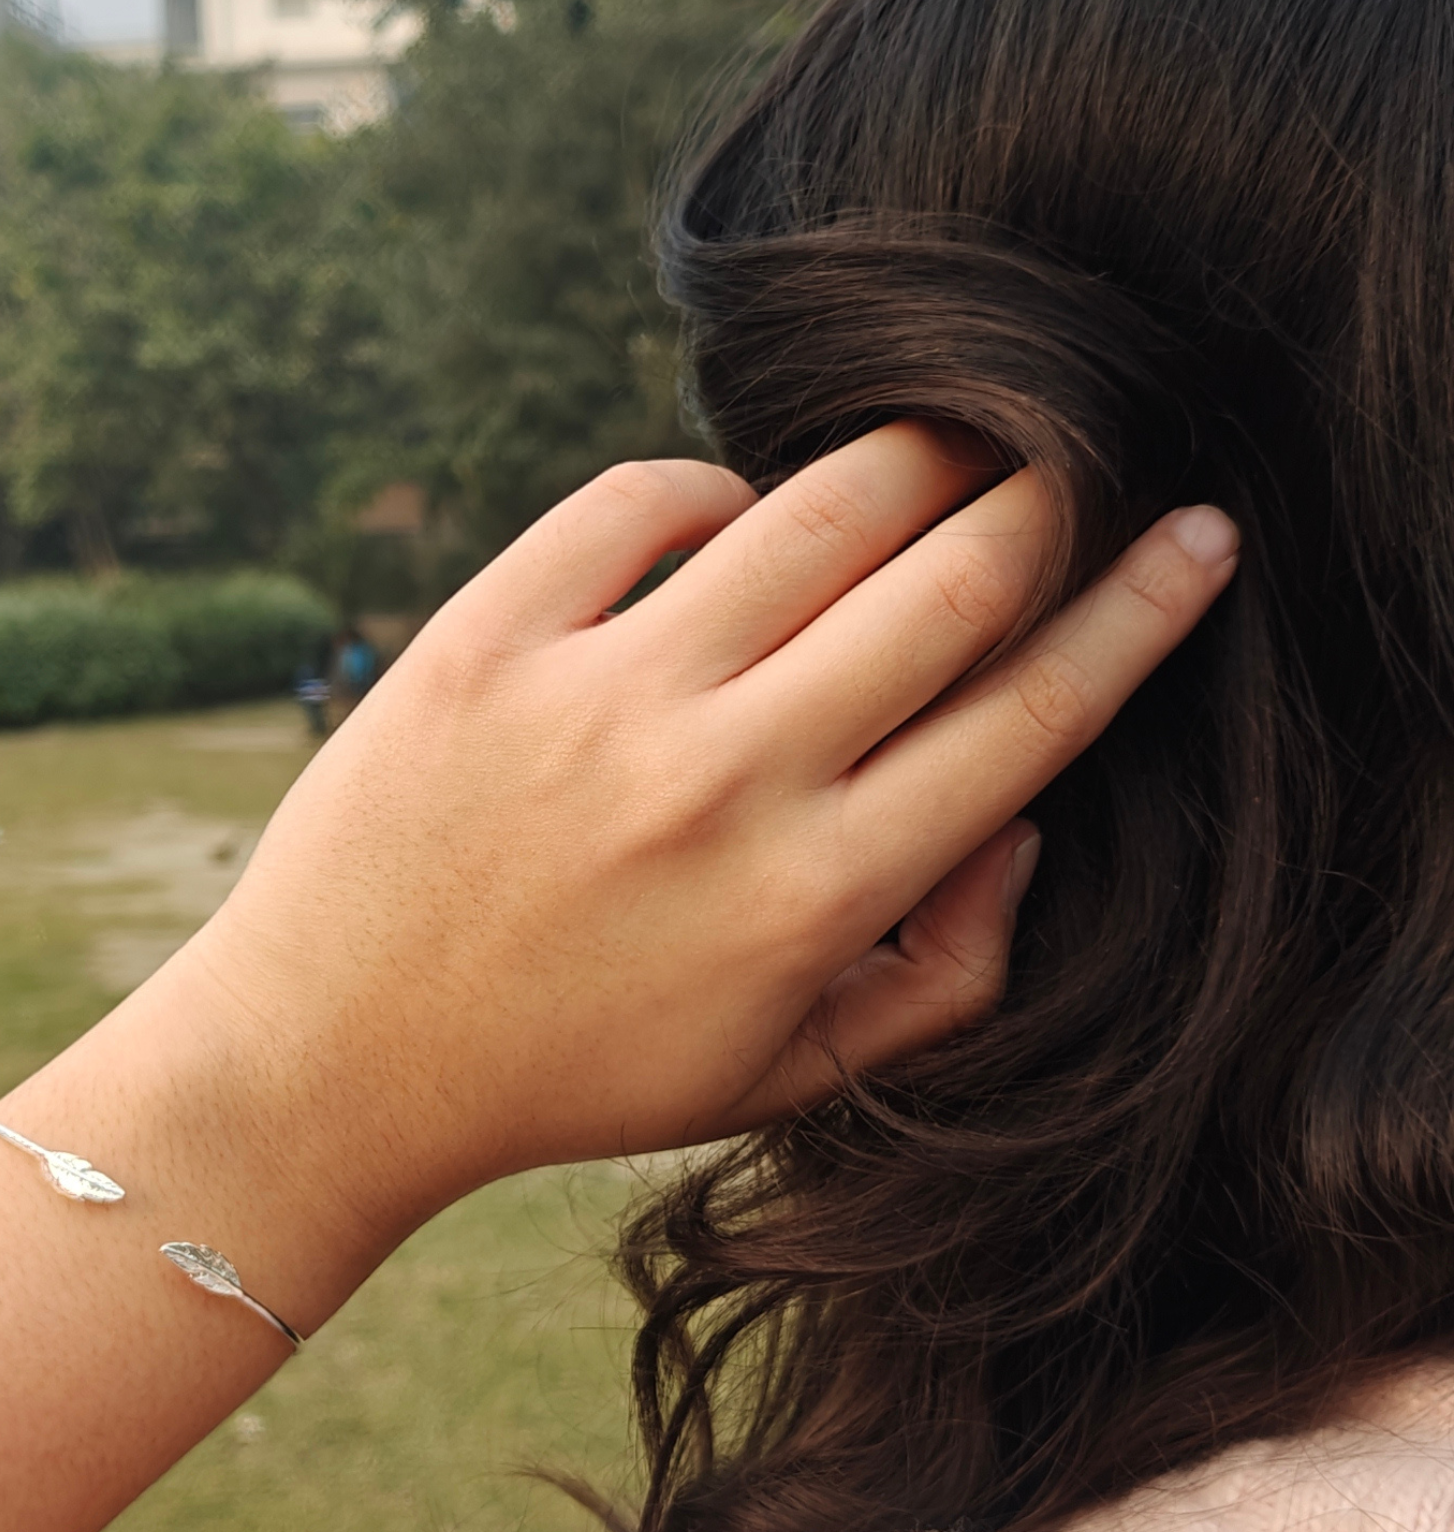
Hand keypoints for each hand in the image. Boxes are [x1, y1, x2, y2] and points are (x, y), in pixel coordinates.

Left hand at [176, 424, 1238, 1227]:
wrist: (333, 1056)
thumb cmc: (572, 1073)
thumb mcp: (781, 1079)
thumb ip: (945, 977)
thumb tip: (1026, 821)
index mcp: (815, 894)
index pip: (1034, 715)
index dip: (1142, 612)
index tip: (1198, 540)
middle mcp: (723, 780)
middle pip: (956, 579)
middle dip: (1049, 504)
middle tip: (1067, 477)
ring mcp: (599, 698)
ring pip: (818, 509)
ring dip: (913, 458)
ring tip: (941, 452)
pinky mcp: (485, 639)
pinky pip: (637, 498)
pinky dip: (709, 486)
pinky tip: (728, 519)